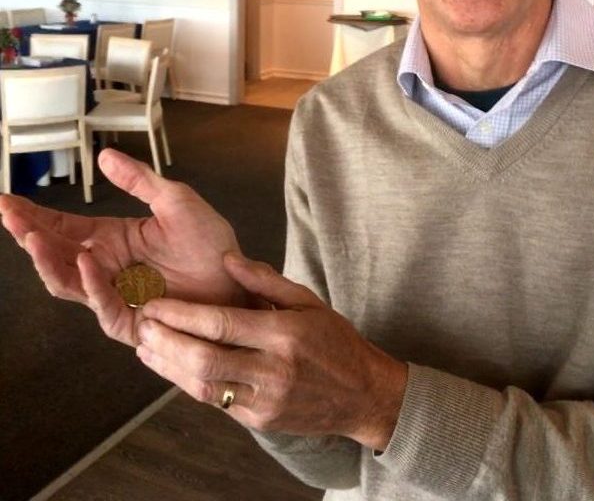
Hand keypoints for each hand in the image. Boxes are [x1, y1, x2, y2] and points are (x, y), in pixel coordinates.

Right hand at [0, 148, 243, 346]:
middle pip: (56, 254)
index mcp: (114, 239)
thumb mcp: (176, 200)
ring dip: (48, 260)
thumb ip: (139, 181)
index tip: (5, 200)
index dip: (34, 215)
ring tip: (33, 237)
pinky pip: (104, 306)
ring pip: (69, 282)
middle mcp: (108, 269)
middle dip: (29, 234)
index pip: (63, 227)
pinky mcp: (134, 320)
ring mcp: (117, 296)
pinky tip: (88, 261)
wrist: (240, 282)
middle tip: (9, 214)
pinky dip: (93, 285)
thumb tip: (104, 156)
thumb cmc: (211, 244)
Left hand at [136, 252, 408, 450]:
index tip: (155, 304)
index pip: (221, 324)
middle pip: (204, 358)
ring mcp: (265, 400)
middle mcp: (273, 370)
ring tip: (146, 347)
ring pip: (204, 387)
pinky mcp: (260, 421)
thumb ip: (264, 279)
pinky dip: (188, 384)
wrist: (363, 394)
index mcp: (285, 334)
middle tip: (143, 326)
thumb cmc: (335, 340)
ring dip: (169, 367)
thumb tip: (227, 258)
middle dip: (167, 342)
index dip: (182, 315)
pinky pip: (215, 402)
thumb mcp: (307, 299)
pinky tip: (173, 367)